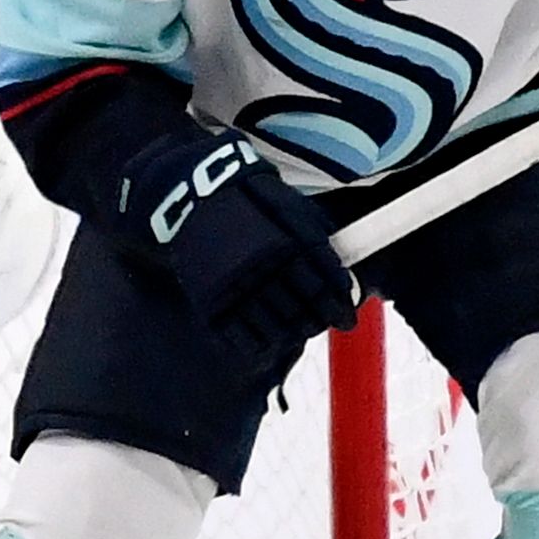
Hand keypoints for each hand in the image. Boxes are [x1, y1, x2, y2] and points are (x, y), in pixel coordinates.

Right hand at [116, 126, 357, 372]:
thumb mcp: (287, 203)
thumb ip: (314, 233)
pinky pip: (237, 334)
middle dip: (315, 321)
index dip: (337, 305)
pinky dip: (256, 344)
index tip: (346, 318)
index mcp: (286, 244)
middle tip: (319, 325)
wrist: (193, 194)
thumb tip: (338, 265)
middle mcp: (263, 268)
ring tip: (296, 334)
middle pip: (301, 308)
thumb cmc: (249, 198)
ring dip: (291, 335)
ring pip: (274, 325)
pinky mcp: (210, 299)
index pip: (322, 284)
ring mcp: (236, 286)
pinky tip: (268, 344)